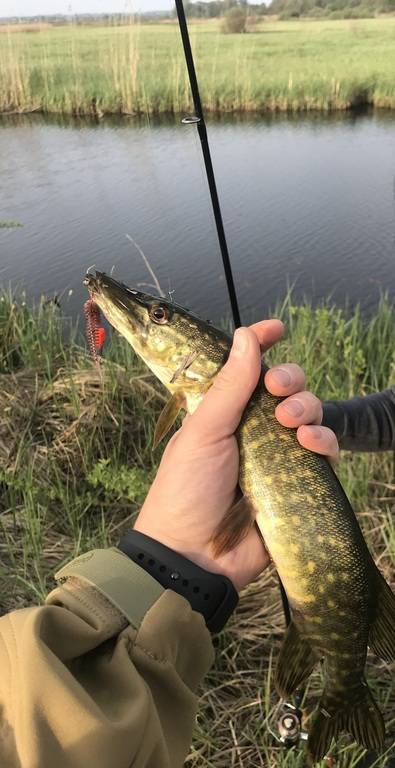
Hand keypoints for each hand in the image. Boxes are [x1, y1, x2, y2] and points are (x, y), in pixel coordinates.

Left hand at [134, 320, 338, 591]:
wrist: (194, 558)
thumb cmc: (186, 490)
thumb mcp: (203, 432)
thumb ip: (229, 386)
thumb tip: (245, 335)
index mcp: (222, 413)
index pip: (246, 370)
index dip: (261, 345)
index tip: (277, 329)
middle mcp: (251, 429)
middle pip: (285, 388)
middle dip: (290, 379)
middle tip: (278, 389)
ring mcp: (276, 456)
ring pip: (308, 415)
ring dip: (307, 407)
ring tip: (292, 423)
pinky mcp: (297, 484)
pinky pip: (321, 452)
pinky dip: (323, 441)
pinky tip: (311, 443)